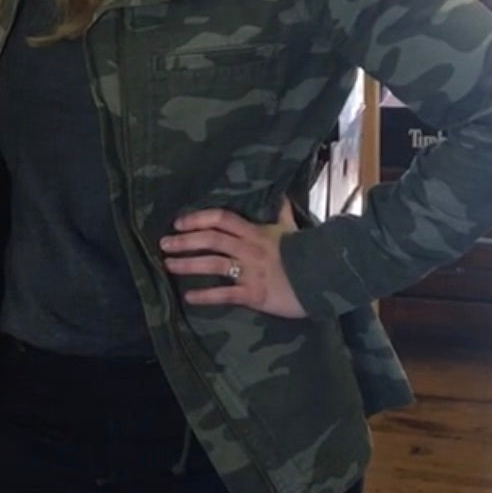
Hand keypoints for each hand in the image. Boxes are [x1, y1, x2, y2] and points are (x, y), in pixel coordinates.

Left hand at [159, 199, 306, 318]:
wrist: (327, 278)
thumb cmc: (308, 253)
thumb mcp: (292, 229)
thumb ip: (282, 213)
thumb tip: (281, 195)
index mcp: (255, 232)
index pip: (221, 218)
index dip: (198, 218)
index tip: (178, 222)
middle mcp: (249, 248)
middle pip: (210, 240)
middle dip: (184, 241)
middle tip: (163, 244)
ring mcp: (251, 271)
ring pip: (213, 264)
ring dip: (188, 264)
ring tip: (168, 265)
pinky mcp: (254, 293)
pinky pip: (225, 294)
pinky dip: (206, 296)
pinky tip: (189, 298)